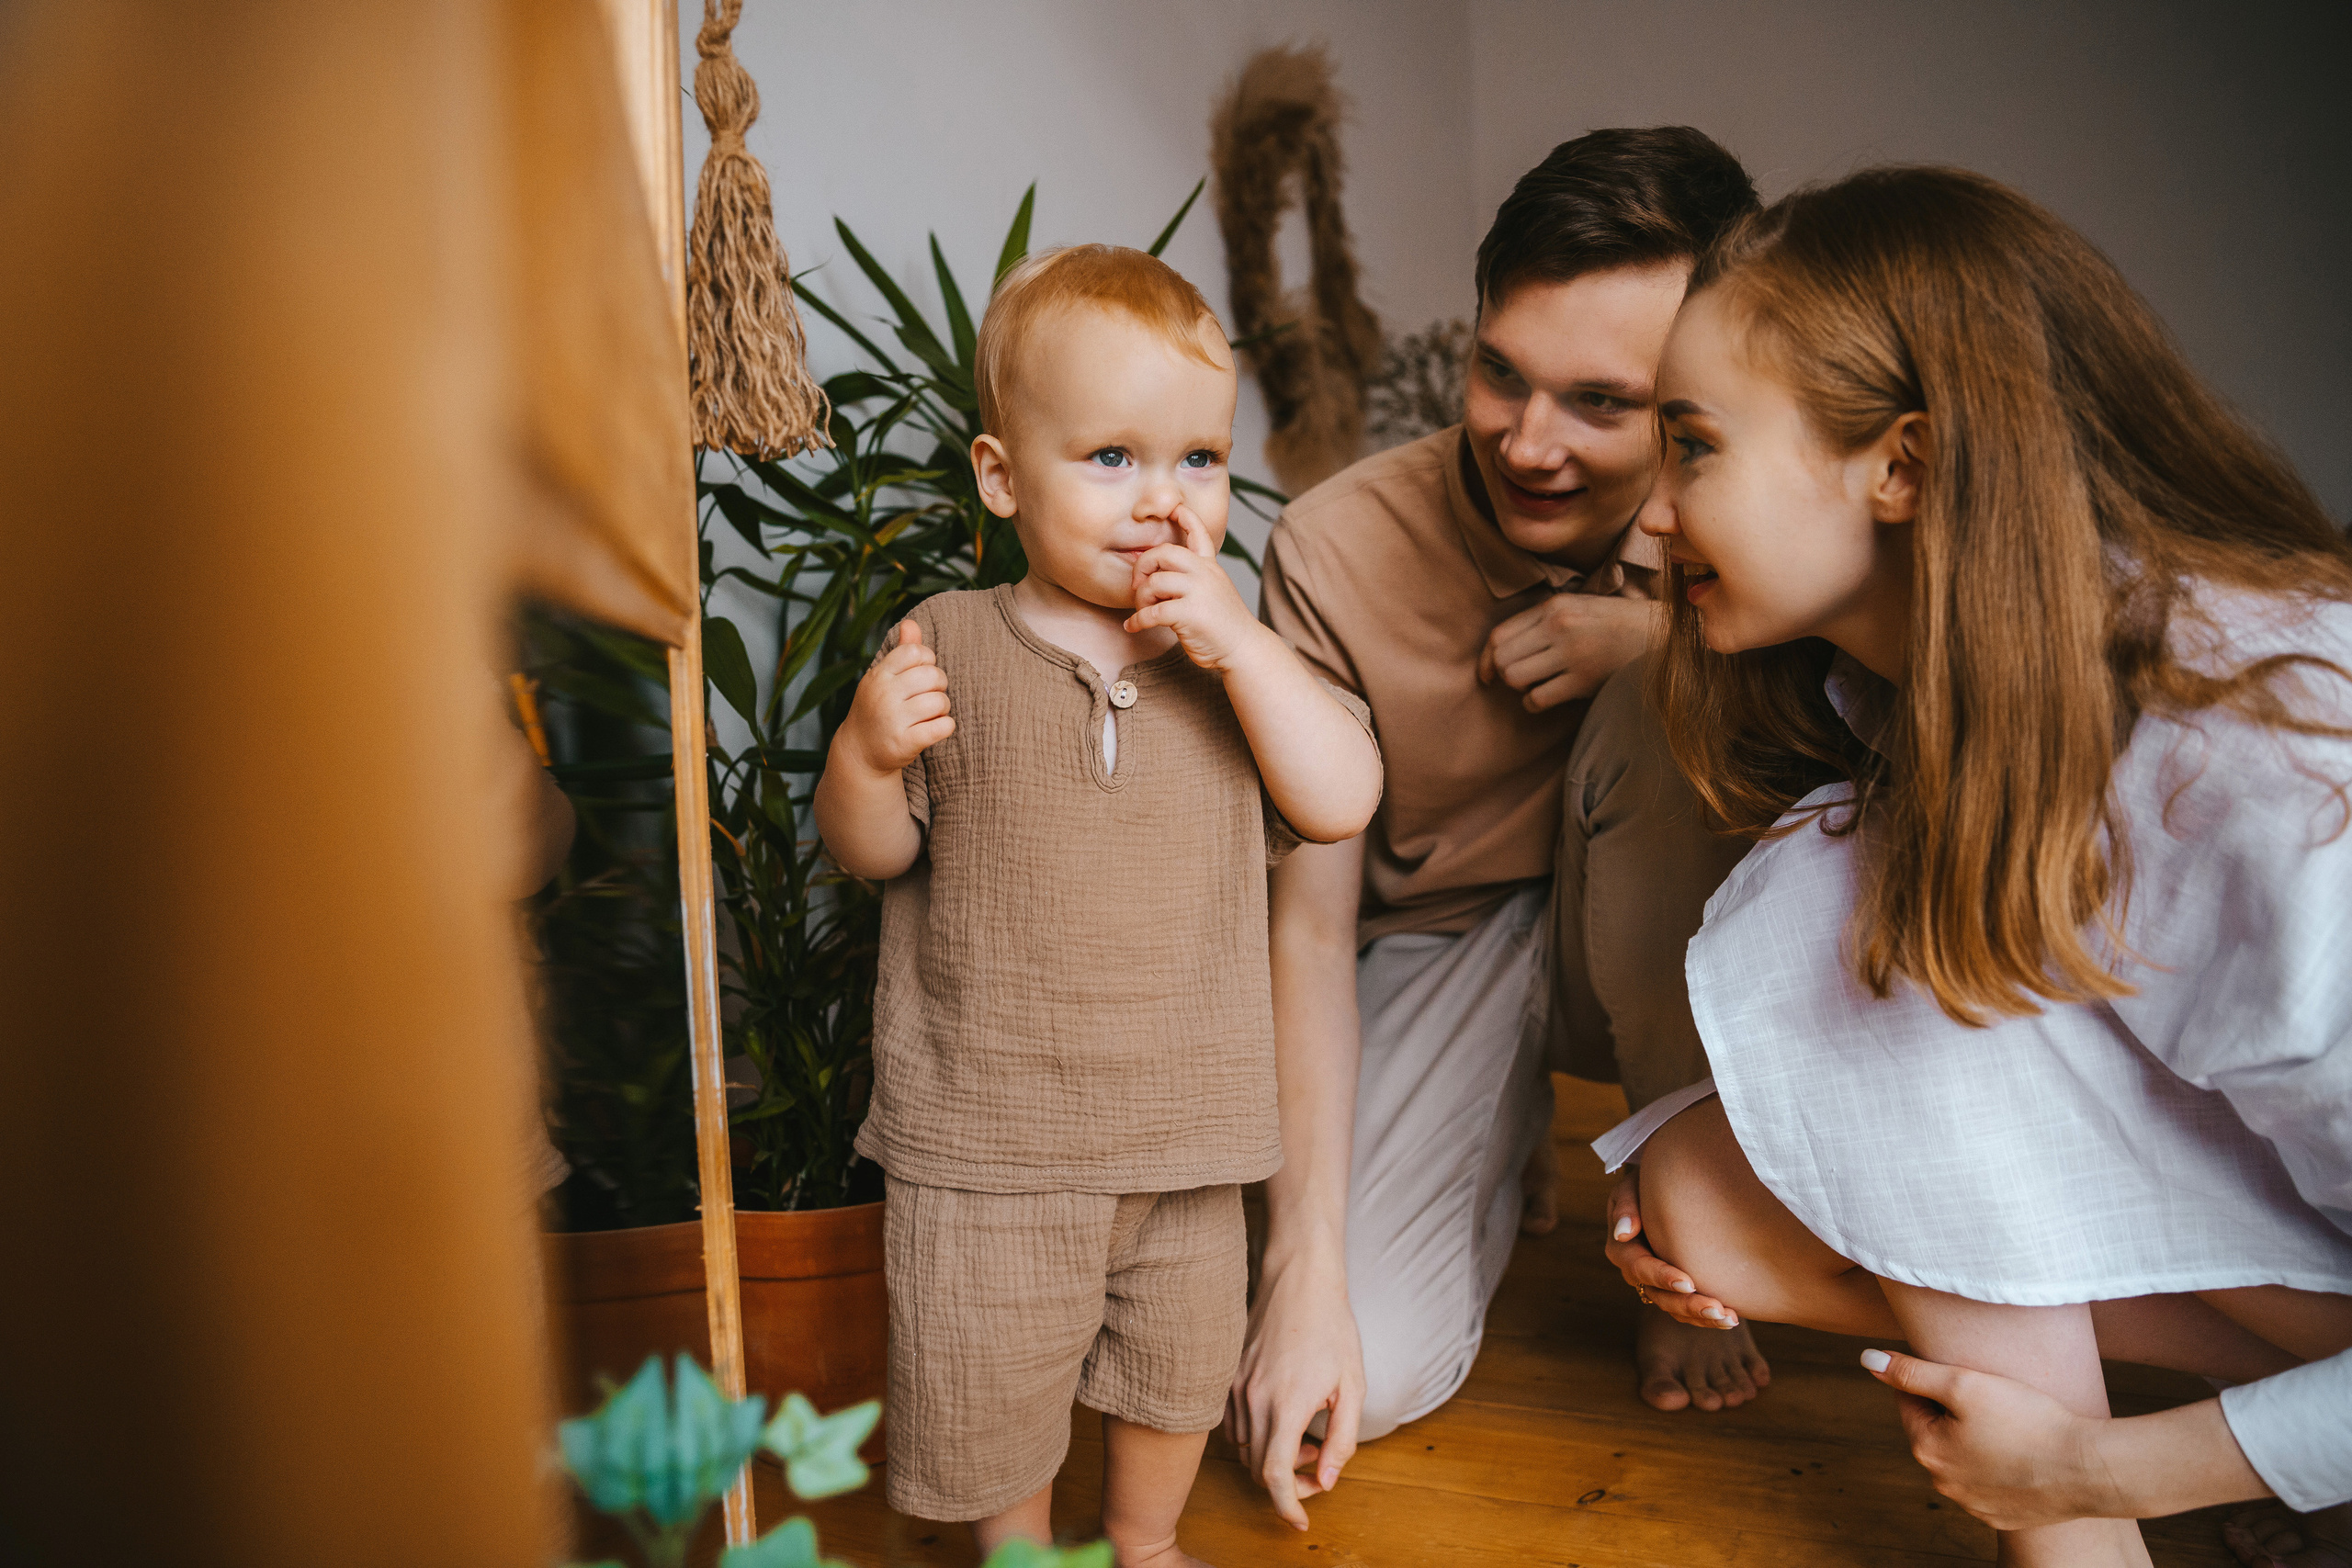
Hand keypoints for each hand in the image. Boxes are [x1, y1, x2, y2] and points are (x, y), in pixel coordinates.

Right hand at [835, 621, 952, 776]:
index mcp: (879, 675)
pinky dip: (946, 726)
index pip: (915, 651)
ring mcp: (893, 719)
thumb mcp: (883, 678)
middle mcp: (884, 694)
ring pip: (940, 701)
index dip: (927, 661)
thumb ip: (901, 651)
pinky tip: (936, 728)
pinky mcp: (905, 742)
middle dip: (939, 685)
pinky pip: (943, 726)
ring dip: (943, 708)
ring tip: (931, 714)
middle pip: (933, 675)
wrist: (859, 752)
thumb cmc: (877, 708)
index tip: (922, 674)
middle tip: (930, 695)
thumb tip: (911, 622)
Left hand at [1124, 505, 1267, 672]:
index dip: (1184, 517)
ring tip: (1142, 611)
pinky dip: (1137, 620)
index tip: (1174, 507)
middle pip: (1163, 553)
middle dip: (1142, 566)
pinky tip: (1134, 626)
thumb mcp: (1215, 591)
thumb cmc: (1224, 625)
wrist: (1243, 648)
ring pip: (1154, 582)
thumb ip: (1194, 579)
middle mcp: (1205, 573)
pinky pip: (1151, 612)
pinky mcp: (1189, 613)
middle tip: (1138, 585)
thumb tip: (1158, 577)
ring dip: (1140, 598)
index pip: (1199, 533)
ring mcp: (1198, 592)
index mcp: (1210, 566)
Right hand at [1224, 1250, 1364, 1529]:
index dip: (1287, 1507)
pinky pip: (1234, 1425)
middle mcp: (1254, 1400)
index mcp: (1288, 1405)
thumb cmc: (1332, 1328)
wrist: (1299, 1280)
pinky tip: (1283, 1416)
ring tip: (1306, 1435)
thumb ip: (1341, 1440)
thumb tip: (1326, 1481)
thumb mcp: (1353, 1387)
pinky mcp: (1228, 1377)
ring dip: (1272, 1458)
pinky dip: (1257, 1436)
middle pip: (1258, 1469)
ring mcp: (1236, 1388)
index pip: (1275, 1477)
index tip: (1300, 1521)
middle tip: (1318, 1465)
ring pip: (1244, 1449)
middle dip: (1288, 1482)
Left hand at [1476, 593, 1653, 711]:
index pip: (1499, 635)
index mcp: (1555, 606)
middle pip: (1502, 658)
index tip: (1486, 674)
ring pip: (1515, 678)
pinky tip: (1546, 699)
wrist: (1662, 636)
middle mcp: (1559, 626)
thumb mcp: (1580, 606)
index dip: (1486, 659)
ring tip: (1536, 685)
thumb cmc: (1618, 623)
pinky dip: (1535, 704)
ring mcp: (1571, 653)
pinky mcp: (1584, 680)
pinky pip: (1538, 698)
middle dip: (1503, 674)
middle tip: (1518, 679)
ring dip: (1520, 688)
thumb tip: (1503, 648)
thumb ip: (1544, 620)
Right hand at [1604, 1168, 1741, 1329]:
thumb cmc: (1651, 1182)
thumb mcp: (1633, 1185)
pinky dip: (1708, 1318)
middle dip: (1688, 1304)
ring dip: (1701, 1317)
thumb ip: (1627, 1205)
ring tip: (1730, 1319)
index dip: (1662, 1276)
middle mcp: (1638, 1271)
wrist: (1669, 1186)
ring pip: (1675, 1309)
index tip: (1689, 1282)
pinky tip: (1732, 1318)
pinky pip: (1688, 1312)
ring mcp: (1656, 1283)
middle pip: (1659, 1296)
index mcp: (1623, 1247)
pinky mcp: (1675, 1290)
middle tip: (1717, 1309)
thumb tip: (1624, 1232)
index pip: (1639, 1267)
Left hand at [1861, 1348, 2113, 1528]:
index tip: (1962, 1373)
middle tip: (1990, 1397)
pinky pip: (1990, 1483)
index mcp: (1927, 1450)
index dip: (1933, 1380)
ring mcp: (1974, 1505)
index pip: (1910, 1401)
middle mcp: (1944, 1484)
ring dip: (1975, 1439)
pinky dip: (1999, 1466)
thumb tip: (1867, 1360)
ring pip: (1962, 1459)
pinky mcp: (2003, 1516)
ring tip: (2010, 1423)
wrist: (2087, 1469)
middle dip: (1953, 1411)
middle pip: (1935, 1431)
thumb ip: (1911, 1371)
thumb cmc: (2027, 1419)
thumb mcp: (1964, 1382)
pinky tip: (2022, 1451)